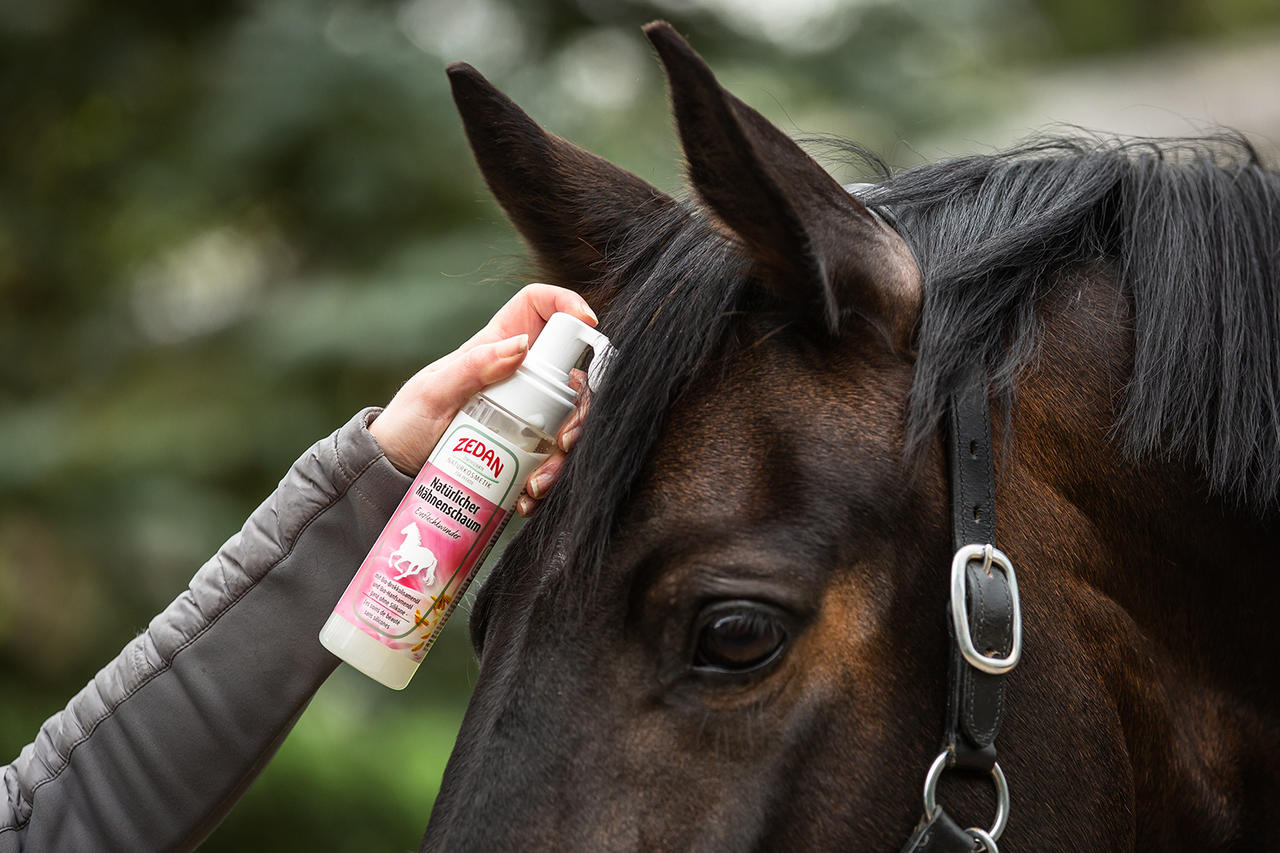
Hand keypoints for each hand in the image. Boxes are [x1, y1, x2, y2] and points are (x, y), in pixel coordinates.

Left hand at [369, 284, 596, 513]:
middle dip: (580, 409)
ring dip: (566, 454)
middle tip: (565, 440)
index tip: (588, 324)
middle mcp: (520, 377)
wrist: (395, 471)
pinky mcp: (525, 447)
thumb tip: (521, 345)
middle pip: (571, 375)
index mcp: (497, 348)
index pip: (539, 308)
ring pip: (570, 421)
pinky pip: (553, 457)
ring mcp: (526, 412)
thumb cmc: (406, 423)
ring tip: (538, 484)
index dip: (567, 304)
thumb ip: (474, 366)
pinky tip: (530, 497)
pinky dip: (550, 478)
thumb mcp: (434, 392)